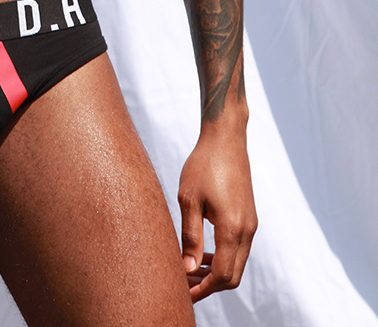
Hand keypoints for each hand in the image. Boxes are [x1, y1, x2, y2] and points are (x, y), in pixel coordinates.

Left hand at [178, 126, 256, 301]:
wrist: (226, 138)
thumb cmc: (203, 164)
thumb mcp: (189, 199)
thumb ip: (190, 237)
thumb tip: (189, 270)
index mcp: (232, 228)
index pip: (222, 275)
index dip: (203, 289)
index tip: (183, 294)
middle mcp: (247, 230)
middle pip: (233, 276)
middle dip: (209, 286)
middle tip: (183, 286)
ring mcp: (251, 224)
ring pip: (237, 263)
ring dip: (215, 273)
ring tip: (189, 272)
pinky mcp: (249, 217)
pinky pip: (238, 249)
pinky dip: (222, 258)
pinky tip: (203, 254)